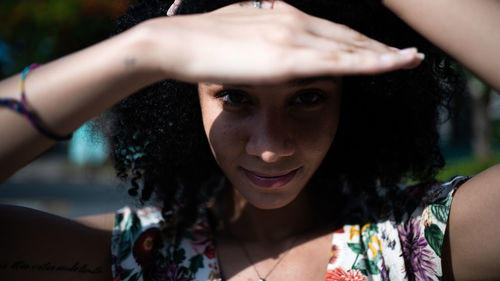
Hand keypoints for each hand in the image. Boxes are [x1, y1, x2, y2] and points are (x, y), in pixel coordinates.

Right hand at [135, 1, 422, 83]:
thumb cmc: (201, 41)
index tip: (378, 48)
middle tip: (408, 54)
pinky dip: (368, 62)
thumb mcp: (238, 32)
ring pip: (349, 47)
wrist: (177, 43)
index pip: (331, 31)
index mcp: (283, 16)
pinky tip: (391, 65)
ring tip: (411, 60)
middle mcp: (294, 22)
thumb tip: (270, 39)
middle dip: (379, 47)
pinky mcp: (286, 58)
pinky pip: (337, 61)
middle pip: (347, 36)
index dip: (357, 41)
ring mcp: (292, 38)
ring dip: (383, 54)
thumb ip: (262, 34)